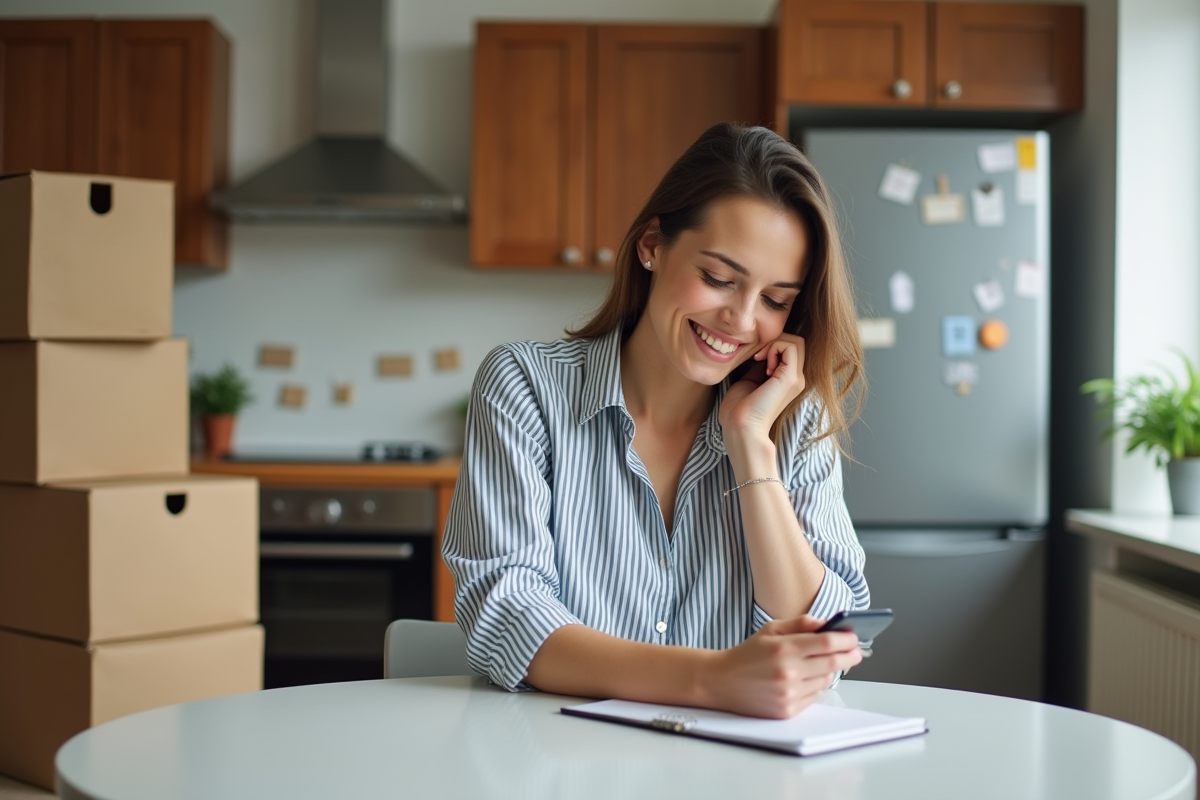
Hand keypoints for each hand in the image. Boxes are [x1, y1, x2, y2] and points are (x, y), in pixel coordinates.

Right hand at [697, 615, 862, 718]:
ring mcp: (789, 694)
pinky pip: (815, 696)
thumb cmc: (746, 654)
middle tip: (856, 651)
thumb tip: (827, 624)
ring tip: (820, 664)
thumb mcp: (771, 630)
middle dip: (849, 655)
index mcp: (784, 648)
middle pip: (833, 663)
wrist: (721, 682)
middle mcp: (788, 672)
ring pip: (826, 680)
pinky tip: (804, 679)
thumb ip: (801, 623)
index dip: (846, 639)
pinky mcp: (787, 710)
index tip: (854, 637)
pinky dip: (815, 686)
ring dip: (829, 671)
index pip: (828, 643)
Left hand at [719, 334, 805, 450]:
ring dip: (774, 343)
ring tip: (759, 358)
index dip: (773, 345)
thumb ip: (758, 367)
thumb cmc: (739, 409)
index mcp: (787, 381)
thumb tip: (759, 352)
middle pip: (796, 342)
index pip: (790, 349)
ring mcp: (796, 379)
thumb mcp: (749, 381)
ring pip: (796, 341)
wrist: (741, 427)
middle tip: (757, 356)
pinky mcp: (790, 378)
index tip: (754, 357)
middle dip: (774, 340)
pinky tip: (761, 361)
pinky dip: (774, 347)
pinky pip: (790, 346)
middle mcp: (796, 379)